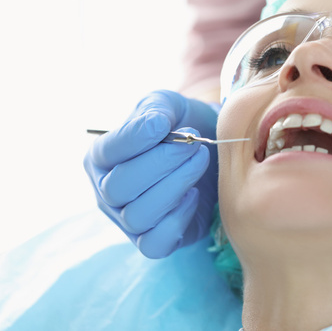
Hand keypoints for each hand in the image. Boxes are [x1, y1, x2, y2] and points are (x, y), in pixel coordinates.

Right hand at [84, 90, 219, 257]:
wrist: (211, 149)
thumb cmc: (183, 126)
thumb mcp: (168, 106)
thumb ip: (156, 109)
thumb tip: (155, 123)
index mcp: (102, 157)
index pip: (106, 152)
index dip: (135, 138)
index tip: (165, 123)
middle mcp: (106, 191)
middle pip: (119, 188)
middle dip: (162, 163)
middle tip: (194, 144)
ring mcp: (126, 220)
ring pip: (138, 216)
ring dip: (175, 186)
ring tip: (200, 160)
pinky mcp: (152, 240)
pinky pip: (154, 244)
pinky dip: (176, 220)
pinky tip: (193, 194)